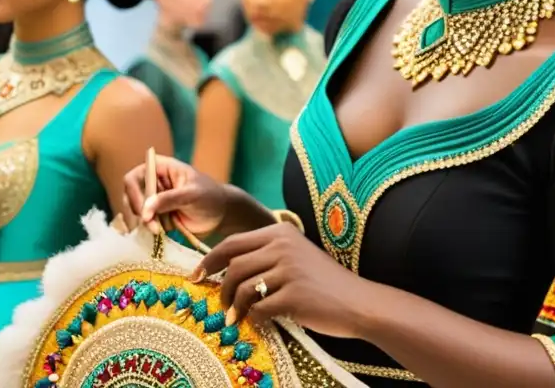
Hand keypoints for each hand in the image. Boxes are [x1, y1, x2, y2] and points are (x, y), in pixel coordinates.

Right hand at [122, 155, 226, 235]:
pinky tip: (157, 236)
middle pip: (130, 196)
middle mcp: (154, 183)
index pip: (135, 176)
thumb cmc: (211, 197)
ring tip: (158, 231)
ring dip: (143, 224)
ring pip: (136, 212)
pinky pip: (144, 224)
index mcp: (161, 168)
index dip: (134, 193)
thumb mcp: (192, 195)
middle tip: (151, 226)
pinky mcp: (157, 217)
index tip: (143, 211)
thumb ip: (169, 199)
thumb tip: (145, 210)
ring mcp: (154, 201)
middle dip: (138, 213)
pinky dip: (147, 231)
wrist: (222, 215)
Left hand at [194, 223, 370, 338]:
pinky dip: (254, 318)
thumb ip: (266, 256)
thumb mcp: (295, 256)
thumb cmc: (324, 282)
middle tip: (221, 305)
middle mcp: (283, 246)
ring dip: (235, 307)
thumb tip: (225, 271)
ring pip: (242, 288)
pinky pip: (258, 309)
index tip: (197, 275)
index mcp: (281, 232)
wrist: (357, 302)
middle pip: (234, 266)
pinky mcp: (293, 295)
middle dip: (220, 288)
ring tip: (236, 318)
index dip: (210, 259)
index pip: (233, 242)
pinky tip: (259, 322)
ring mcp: (288, 270)